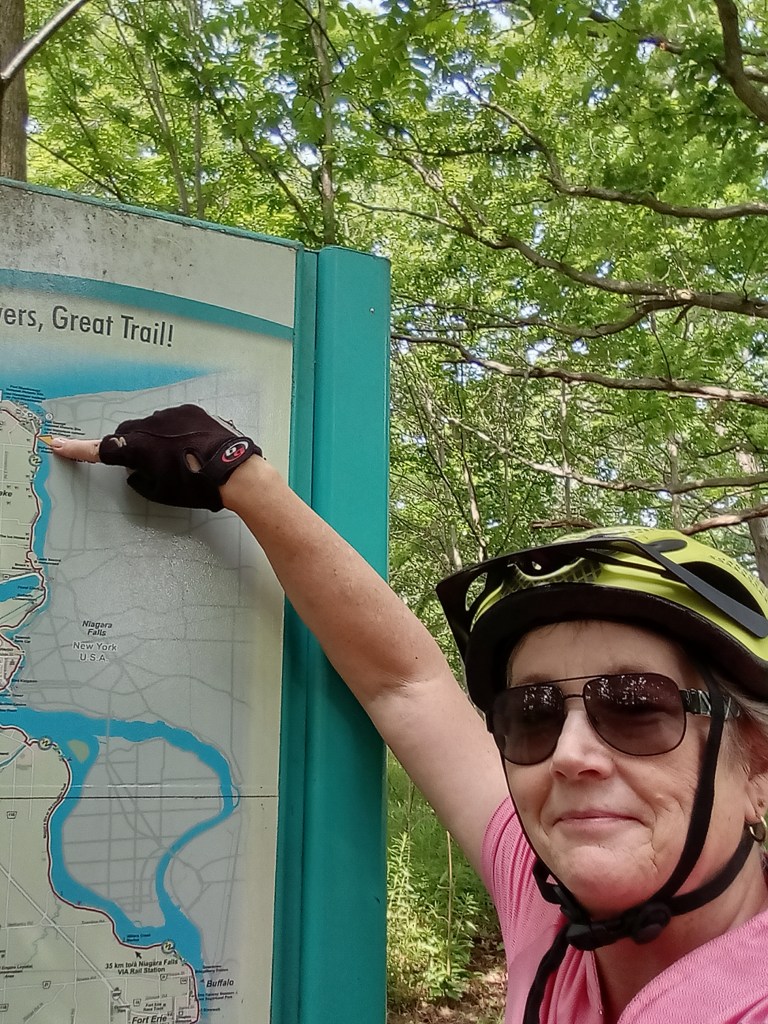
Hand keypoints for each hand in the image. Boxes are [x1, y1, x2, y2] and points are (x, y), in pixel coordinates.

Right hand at [51, 404, 260, 511]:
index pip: (100, 450)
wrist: (233, 470)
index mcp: (137, 448)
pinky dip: (175, 432)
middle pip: (127, 435)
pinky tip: (192, 447)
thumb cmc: (195, 487)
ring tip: (180, 458)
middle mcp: (148, 426)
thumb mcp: (160, 492)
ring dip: (156, 439)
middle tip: (148, 466)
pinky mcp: (189, 410)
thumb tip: (135, 468)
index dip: (78, 450)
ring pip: (151, 426)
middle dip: (130, 448)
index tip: (58, 445)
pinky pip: (173, 420)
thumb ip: (139, 477)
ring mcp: (169, 415)